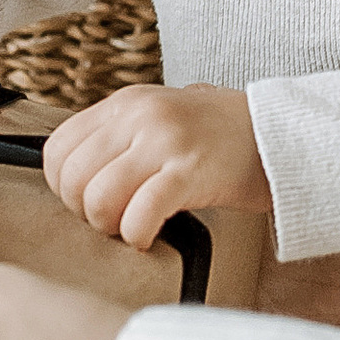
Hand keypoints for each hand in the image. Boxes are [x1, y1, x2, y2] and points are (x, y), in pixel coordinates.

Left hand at [41, 83, 269, 251]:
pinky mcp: (190, 171)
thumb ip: (119, 138)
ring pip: (98, 197)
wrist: (282, 134)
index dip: (64, 187)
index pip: (57, 149)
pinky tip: (150, 236)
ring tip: (132, 227)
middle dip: (85, 211)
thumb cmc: (221, 137)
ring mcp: (165, 141)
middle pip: (72, 178)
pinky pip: (139, 214)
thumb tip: (75, 178)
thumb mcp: (161, 118)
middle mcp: (140, 116)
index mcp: (126, 102)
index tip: (88, 201)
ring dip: (110, 226)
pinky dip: (137, 235)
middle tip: (113, 219)